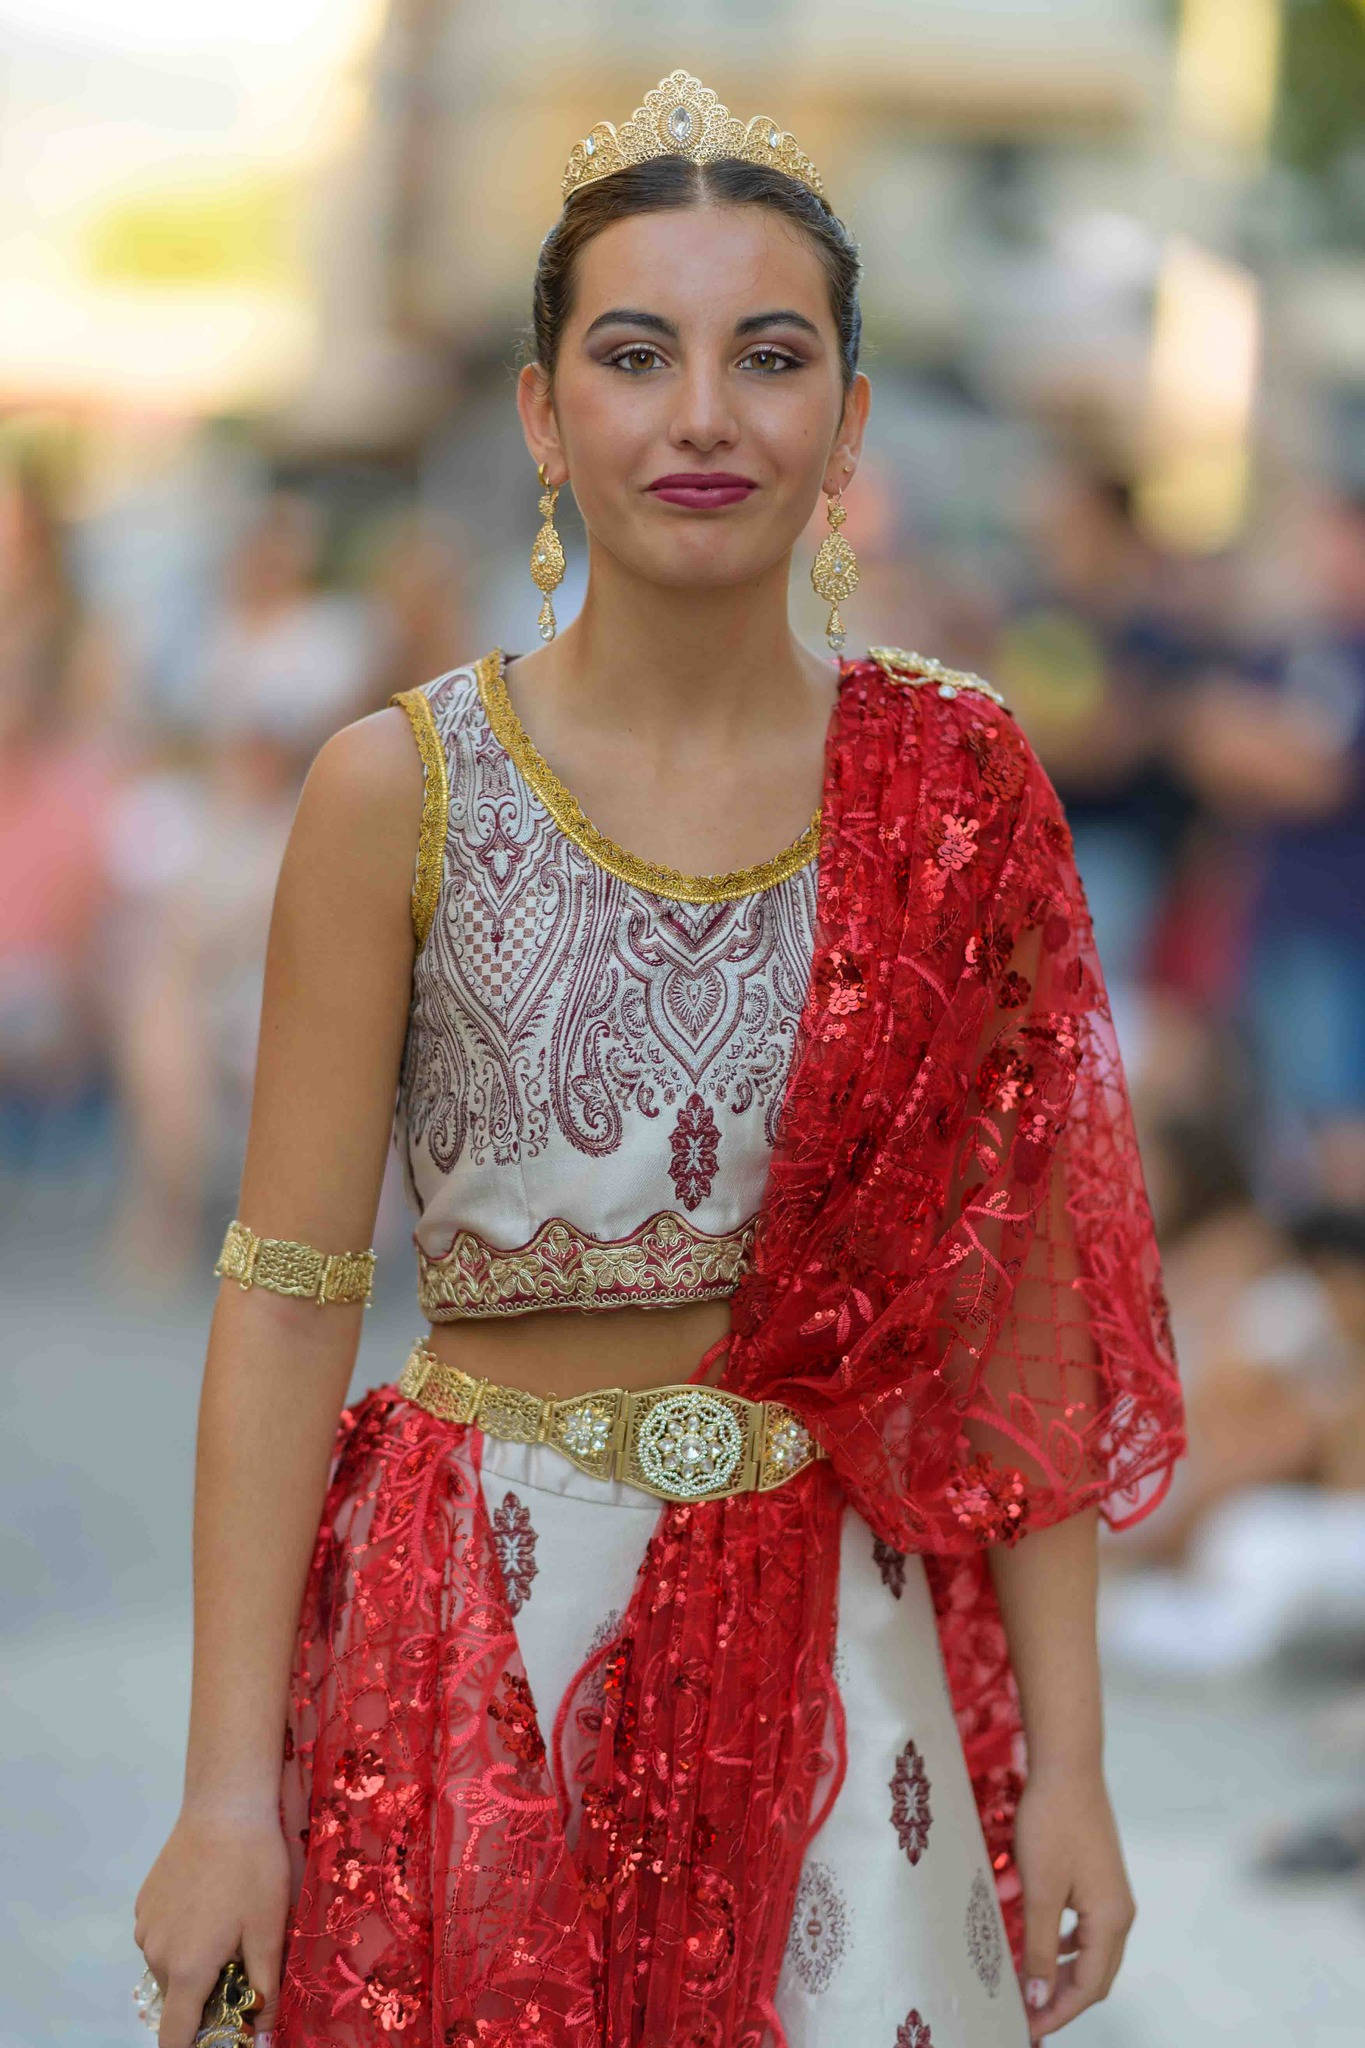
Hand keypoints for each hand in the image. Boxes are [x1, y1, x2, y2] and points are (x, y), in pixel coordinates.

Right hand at [133, 1802, 289, 2046]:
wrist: (225, 1807)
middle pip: (177, 1997)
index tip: (217, 2039)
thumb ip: (263, 1989)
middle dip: (206, 1993)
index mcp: (186, 1969)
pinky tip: (208, 1900)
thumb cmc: (253, 1870)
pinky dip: (182, 1933)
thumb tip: (261, 2034)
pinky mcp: (143, 1901)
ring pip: (168, 1964)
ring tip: (228, 1921)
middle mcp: (155, 1954)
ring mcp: (145, 1926)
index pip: (174, 2037)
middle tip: (241, 1960)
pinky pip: (161, 1934)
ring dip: (193, 1960)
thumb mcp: (268, 1931)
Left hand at [1011, 1758, 1135, 2038]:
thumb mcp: (1040, 1889)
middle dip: (1063, 2000)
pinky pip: (1089, 1930)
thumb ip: (1039, 1946)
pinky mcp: (1101, 1880)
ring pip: (1093, 1954)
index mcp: (1111, 1920)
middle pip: (1096, 1976)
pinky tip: (1046, 1946)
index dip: (1058, 2011)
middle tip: (1028, 2016)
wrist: (1068, 1766)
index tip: (1028, 2028)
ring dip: (1065, 1975)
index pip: (1089, 1987)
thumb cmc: (1052, 1822)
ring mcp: (1114, 1895)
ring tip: (1032, 1988)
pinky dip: (1068, 1948)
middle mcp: (1120, 1913)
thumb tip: (1037, 1995)